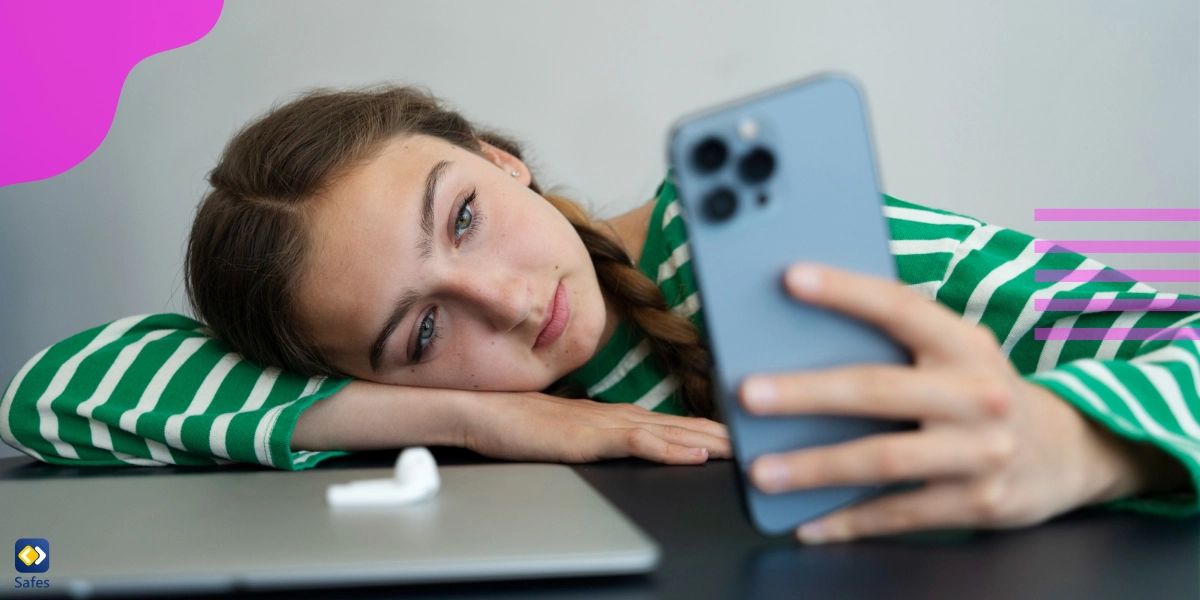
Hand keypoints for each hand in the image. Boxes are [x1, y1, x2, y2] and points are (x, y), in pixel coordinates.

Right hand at [461, 391, 730, 464]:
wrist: (483, 411)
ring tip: (741, 447)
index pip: (671, 422)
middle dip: (721, 432)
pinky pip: (639, 442)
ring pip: (669, 431)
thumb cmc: (519, 423)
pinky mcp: (591, 437)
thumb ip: (597, 437)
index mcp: (614, 416)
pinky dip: (670, 447)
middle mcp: (618, 415)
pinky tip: (694, 453)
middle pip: (680, 423)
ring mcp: (606, 424)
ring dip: (708, 439)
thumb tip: (621, 443)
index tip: (738, 435)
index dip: (706, 428)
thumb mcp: (569, 434)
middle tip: (759, 437)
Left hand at [738, 263, 1175, 543]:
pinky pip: (900, 514)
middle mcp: (979, 395)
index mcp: (965, 344)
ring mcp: (981, 453)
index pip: (900, 307)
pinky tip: (806, 521)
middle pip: (879, 390)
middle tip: (749, 394)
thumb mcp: (955, 354)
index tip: (790, 278)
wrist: (1065, 452)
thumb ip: (896, 343)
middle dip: (806, 392)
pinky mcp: (978, 503)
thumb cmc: (981, 392)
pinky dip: (848, 520)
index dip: (845, 290)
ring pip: (883, 460)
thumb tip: (800, 337)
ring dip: (815, 467)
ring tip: (762, 471)